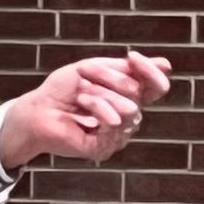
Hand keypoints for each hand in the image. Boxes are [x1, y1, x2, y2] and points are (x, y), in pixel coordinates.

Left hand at [0, 52, 171, 170]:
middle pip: (139, 93)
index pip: (157, 88)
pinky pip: (115, 124)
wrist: (36, 110)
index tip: (132, 56)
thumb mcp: (95, 69)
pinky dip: (97, 107)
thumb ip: (127, 69)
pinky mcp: (105, 147)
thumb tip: (166, 65)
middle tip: (86, 76)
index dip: (151, 71)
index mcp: (128, 98)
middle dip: (111, 78)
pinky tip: (82, 104)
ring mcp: (118, 134)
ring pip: (130, 109)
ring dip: (102, 94)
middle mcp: (127, 117)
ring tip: (81, 95)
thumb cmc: (62, 90)